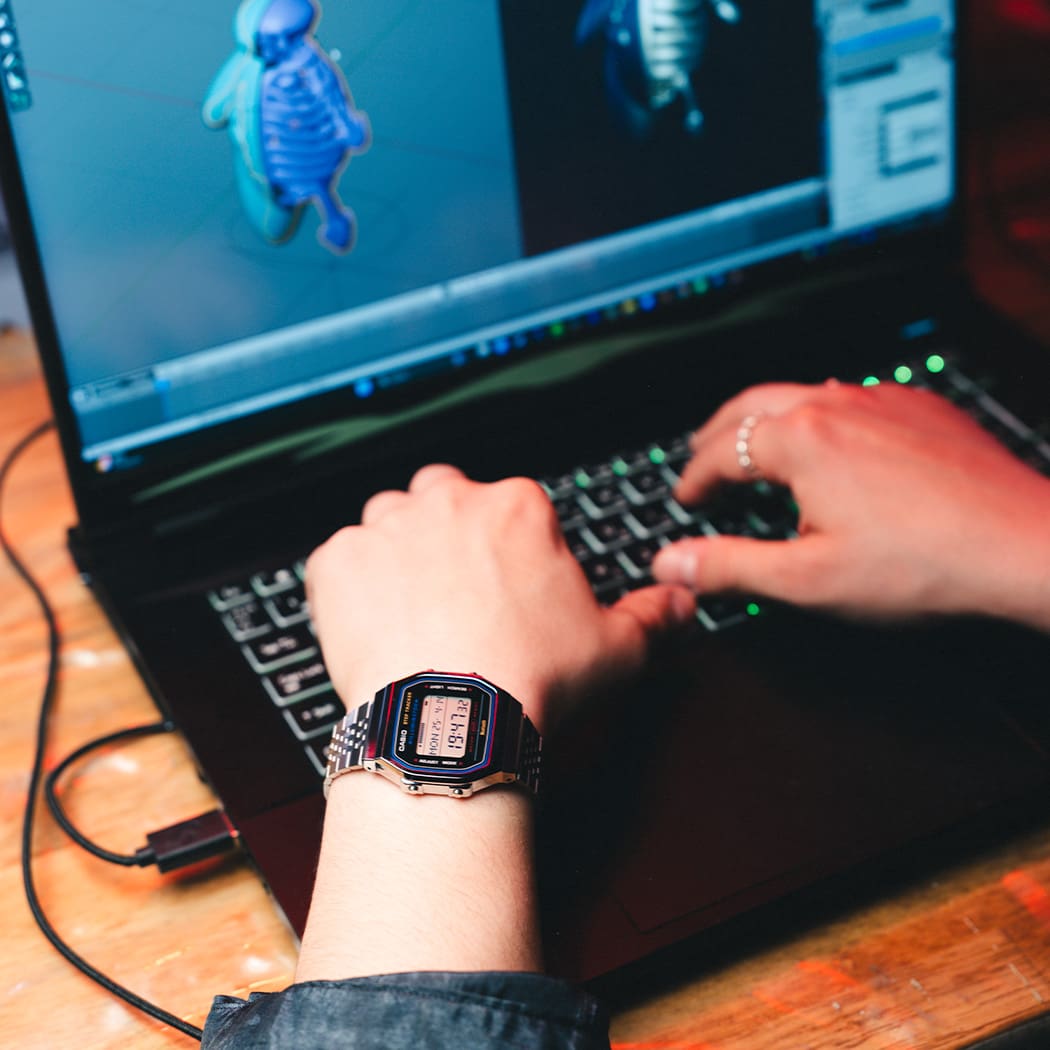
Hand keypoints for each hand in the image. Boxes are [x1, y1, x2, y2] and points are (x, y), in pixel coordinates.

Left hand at [306, 465, 695, 731]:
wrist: (452, 718)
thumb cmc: (532, 679)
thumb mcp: (615, 649)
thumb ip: (652, 615)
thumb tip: (682, 601)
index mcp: (517, 507)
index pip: (507, 507)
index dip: (504, 549)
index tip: (503, 588)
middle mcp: (449, 500)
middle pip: (443, 499)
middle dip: (447, 534)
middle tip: (454, 593)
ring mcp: (387, 526)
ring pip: (387, 521)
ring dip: (396, 553)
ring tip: (410, 611)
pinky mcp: (338, 560)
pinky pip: (338, 559)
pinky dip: (349, 587)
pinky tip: (372, 625)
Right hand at [652, 381, 1049, 628]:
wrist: (1025, 546)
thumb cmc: (923, 566)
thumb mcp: (808, 580)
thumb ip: (730, 565)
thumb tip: (670, 561)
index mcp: (800, 440)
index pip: (720, 451)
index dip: (694, 479)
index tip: (686, 499)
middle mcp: (836, 403)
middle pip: (751, 405)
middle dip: (718, 434)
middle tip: (702, 459)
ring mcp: (881, 398)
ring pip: (801, 393)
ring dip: (766, 420)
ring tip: (755, 448)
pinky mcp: (919, 406)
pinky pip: (852, 396)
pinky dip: (820, 415)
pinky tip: (831, 442)